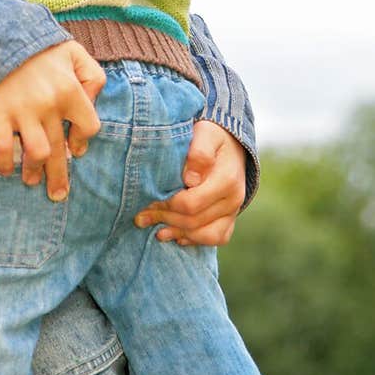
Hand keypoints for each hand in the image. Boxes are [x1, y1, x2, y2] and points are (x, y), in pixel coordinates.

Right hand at [0, 40, 104, 201]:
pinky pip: (2, 146)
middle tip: (58, 194)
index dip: (82, 140)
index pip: (89, 127)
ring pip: (35, 154)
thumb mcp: (76, 53)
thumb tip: (93, 102)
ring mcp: (22, 111)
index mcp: (71, 90)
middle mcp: (49, 104)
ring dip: (34, 172)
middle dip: (59, 176)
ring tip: (32, 181)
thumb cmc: (40, 47)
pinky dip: (5, 162)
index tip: (75, 147)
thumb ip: (93, 75)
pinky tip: (7, 170)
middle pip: (60, 150)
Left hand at [134, 120, 247, 245]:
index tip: (146, 201)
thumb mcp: (205, 134)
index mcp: (226, 180)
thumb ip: (199, 152)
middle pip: (194, 221)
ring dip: (179, 234)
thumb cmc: (212, 135)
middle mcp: (233, 199)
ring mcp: (233, 210)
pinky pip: (217, 237)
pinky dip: (196, 240)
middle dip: (164, 220)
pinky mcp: (231, 217)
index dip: (165, 206)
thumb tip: (189, 179)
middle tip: (141, 217)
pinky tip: (177, 235)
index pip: (190, 204)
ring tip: (157, 231)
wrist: (231, 141)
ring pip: (207, 236)